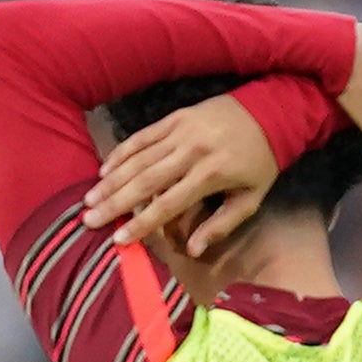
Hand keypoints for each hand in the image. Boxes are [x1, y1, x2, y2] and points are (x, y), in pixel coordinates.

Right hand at [89, 93, 284, 262]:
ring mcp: (181, 131)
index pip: (168, 204)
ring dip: (112, 180)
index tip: (120, 240)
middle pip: (145, 181)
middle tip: (90, 219)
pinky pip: (143, 136)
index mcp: (211, 174)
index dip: (142, 223)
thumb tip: (192, 250)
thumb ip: (221, 225)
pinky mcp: (175, 117)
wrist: (272, 111)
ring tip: (90, 199)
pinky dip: (122, 152)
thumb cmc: (261, 162)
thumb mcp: (251, 198)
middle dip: (115, 202)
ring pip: (139, 158)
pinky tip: (105, 169)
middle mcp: (191, 151)